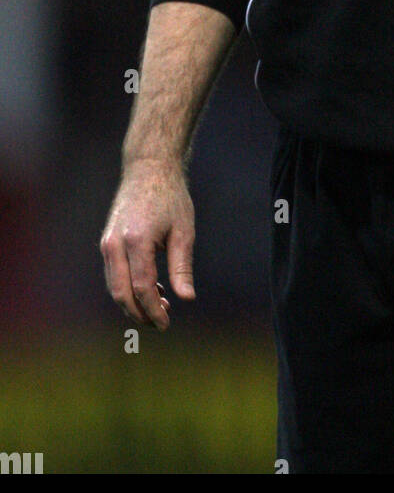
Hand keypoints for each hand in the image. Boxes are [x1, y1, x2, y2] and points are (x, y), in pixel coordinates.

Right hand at [100, 158, 195, 330]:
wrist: (148, 169)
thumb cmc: (170, 197)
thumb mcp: (183, 230)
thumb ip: (182, 266)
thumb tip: (187, 298)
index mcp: (136, 240)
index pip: (142, 288)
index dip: (153, 310)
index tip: (166, 324)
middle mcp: (115, 244)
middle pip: (122, 293)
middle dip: (140, 313)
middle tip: (162, 322)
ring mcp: (107, 242)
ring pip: (114, 286)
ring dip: (133, 302)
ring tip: (161, 304)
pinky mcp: (106, 241)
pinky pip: (114, 274)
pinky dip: (128, 287)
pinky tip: (151, 287)